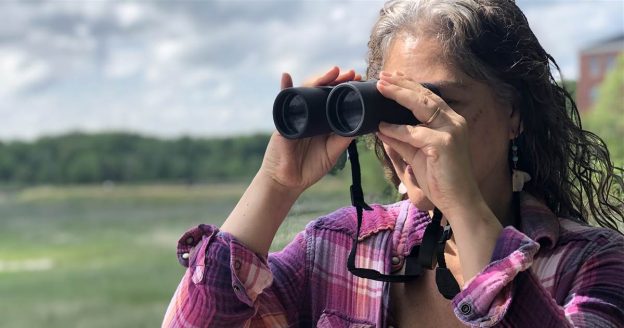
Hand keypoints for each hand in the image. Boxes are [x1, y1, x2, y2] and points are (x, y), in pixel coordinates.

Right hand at [260, 66, 360, 193]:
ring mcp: (296, 114)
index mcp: (323, 119)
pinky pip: (282, 101)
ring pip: (307, 90)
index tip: (359, 80)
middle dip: (337, 79)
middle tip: (352, 74)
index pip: (334, 98)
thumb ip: (343, 139)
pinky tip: (286, 76)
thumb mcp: (332, 152)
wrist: (289, 181)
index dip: (346, 88)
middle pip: (323, 90)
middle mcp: (310, 113)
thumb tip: (360, 124)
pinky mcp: (283, 120)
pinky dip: (284, 87)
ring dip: (319, 79)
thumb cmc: (311, 167)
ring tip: (333, 71)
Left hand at [375, 71, 481, 216]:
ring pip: (421, 106)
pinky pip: (414, 133)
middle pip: (424, 95)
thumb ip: (402, 139)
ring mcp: (451, 131)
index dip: (409, 85)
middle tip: (381, 76)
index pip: (428, 96)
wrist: (458, 201)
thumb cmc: (439, 178)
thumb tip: (382, 127)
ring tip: (380, 87)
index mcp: (450, 121)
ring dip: (398, 94)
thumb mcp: (416, 154)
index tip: (391, 77)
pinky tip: (382, 126)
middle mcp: (453, 121)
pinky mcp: (444, 144)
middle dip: (401, 84)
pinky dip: (396, 129)